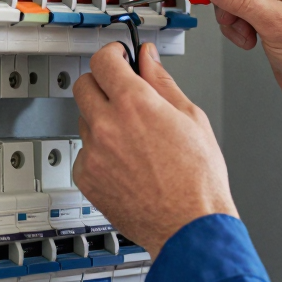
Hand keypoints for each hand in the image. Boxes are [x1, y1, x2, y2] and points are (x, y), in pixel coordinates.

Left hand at [72, 42, 237, 256]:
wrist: (189, 226)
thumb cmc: (198, 179)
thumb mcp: (191, 118)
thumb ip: (163, 82)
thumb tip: (148, 59)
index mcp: (136, 103)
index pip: (104, 60)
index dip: (112, 54)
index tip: (118, 58)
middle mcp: (108, 125)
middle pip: (83, 85)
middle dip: (102, 83)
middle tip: (121, 93)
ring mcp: (94, 153)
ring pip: (84, 121)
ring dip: (102, 120)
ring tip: (133, 139)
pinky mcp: (87, 178)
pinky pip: (84, 153)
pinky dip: (100, 154)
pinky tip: (126, 164)